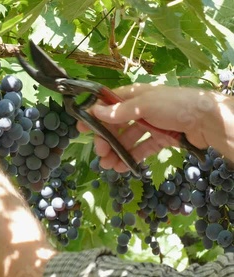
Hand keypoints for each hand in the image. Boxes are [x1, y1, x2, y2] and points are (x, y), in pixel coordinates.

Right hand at [77, 83, 213, 171]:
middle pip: (117, 124)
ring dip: (117, 152)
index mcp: (135, 95)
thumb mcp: (145, 105)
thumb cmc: (176, 105)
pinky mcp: (161, 139)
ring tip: (109, 166)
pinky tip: (123, 167)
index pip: (109, 104)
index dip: (94, 115)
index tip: (81, 128)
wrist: (209, 121)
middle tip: (100, 153)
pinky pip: (142, 148)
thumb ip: (120, 111)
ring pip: (128, 139)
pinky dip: (132, 157)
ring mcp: (152, 125)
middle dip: (106, 139)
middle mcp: (141, 109)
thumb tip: (96, 111)